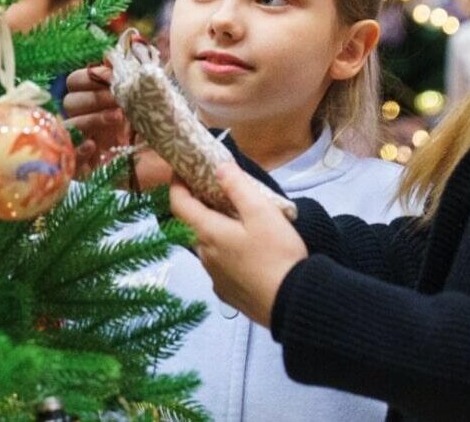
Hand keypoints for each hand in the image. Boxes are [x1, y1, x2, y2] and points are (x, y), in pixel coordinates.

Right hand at [62, 64, 172, 188]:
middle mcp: (87, 120)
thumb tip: (134, 44)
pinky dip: (79, 149)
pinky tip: (94, 146)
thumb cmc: (164, 131)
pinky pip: (69, 157)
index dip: (90, 75)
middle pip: (70, 100)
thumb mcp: (157, 101)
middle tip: (117, 98)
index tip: (112, 75)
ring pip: (69, 125)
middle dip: (93, 96)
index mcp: (98, 101)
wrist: (178, 165)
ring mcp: (84, 144)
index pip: (77, 81)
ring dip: (91, 117)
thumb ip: (145, 75)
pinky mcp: (85, 169)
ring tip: (118, 117)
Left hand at [170, 163, 306, 328]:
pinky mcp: (227, 292)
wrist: (292, 302)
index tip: (182, 170)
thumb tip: (218, 168)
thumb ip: (238, 186)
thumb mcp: (262, 212)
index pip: (178, 204)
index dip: (176, 185)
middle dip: (195, 205)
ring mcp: (214, 277)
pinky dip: (223, 251)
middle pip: (190, 225)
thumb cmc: (276, 253)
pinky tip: (243, 251)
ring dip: (211, 229)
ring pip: (205, 246)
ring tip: (232, 219)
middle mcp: (204, 256)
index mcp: (208, 233)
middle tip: (211, 189)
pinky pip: (218, 265)